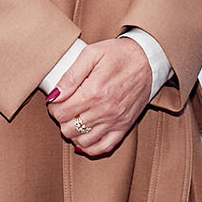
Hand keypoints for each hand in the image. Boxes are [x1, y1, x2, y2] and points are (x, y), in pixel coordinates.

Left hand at [47, 37, 151, 156]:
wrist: (149, 60)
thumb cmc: (120, 54)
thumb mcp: (92, 54)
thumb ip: (71, 75)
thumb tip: (54, 95)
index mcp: (93, 92)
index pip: (60, 112)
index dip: (53, 107)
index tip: (56, 100)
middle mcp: (104, 111)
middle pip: (68, 129)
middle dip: (61, 119)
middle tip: (64, 107)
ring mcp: (115, 121)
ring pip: (82, 141)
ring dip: (73, 132)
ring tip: (74, 119)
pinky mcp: (124, 127)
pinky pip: (103, 148)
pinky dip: (90, 147)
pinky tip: (85, 136)